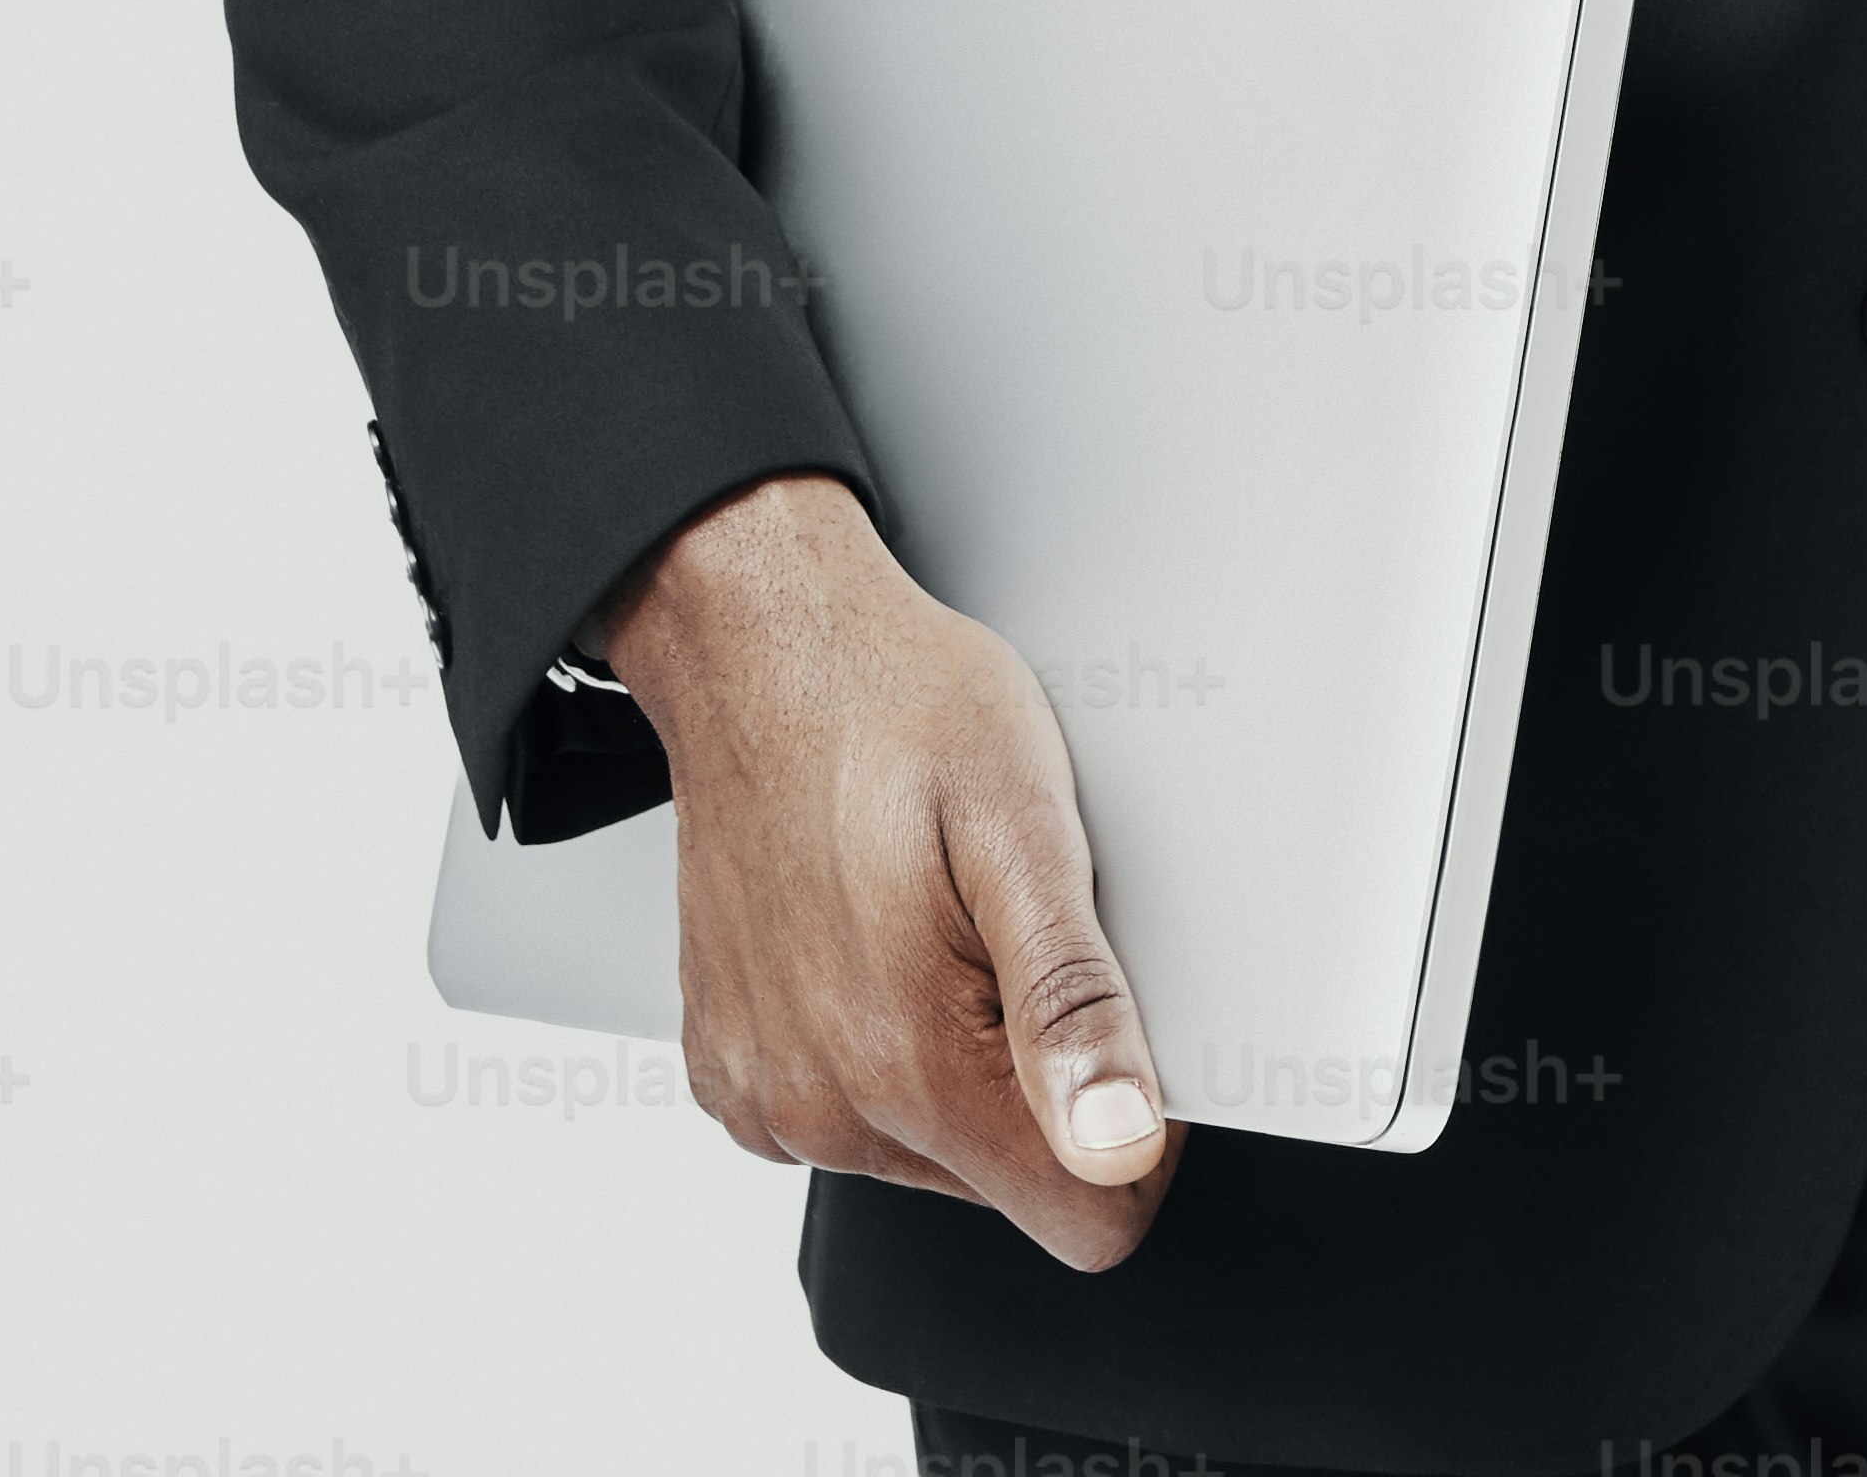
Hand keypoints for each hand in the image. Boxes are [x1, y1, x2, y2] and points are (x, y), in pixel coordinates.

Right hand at [599, 470, 1179, 1260]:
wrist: (754, 649)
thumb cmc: (890, 708)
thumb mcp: (1024, 824)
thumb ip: (1074, 1002)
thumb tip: (1121, 1144)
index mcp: (908, 1061)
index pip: (1087, 1218)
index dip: (1137, 1130)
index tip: (1115, 1022)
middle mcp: (822, 1105)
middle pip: (1009, 1183)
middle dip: (1036, 1077)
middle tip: (1009, 932)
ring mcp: (766, 1097)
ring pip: (931, 1153)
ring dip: (956, 1055)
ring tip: (938, 919)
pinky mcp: (730, 1075)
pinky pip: (847, 1115)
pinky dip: (877, 1043)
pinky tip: (872, 938)